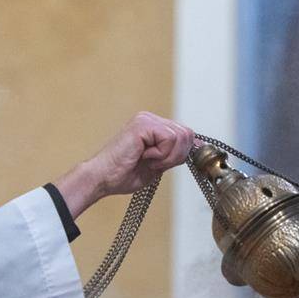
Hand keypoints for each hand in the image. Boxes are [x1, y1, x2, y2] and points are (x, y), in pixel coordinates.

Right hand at [55, 113, 193, 217]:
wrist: (101, 179)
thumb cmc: (122, 175)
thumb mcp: (157, 164)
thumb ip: (174, 154)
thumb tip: (197, 147)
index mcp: (153, 126)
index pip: (185, 134)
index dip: (182, 152)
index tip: (165, 164)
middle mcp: (150, 118)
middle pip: (187, 134)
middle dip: (176, 155)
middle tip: (155, 164)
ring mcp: (146, 119)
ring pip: (180, 137)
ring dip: (167, 156)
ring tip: (148, 161)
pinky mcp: (143, 124)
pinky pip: (169, 139)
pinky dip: (161, 154)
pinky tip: (143, 157)